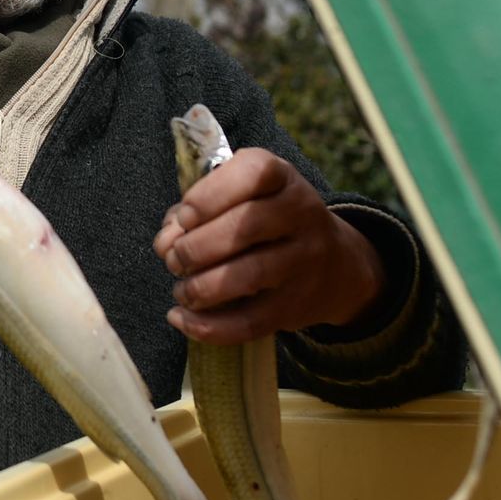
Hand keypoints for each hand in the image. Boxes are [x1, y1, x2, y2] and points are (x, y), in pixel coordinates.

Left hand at [151, 148, 382, 344]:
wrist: (333, 264)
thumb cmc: (266, 222)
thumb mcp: (239, 199)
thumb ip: (196, 213)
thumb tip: (166, 244)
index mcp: (282, 177)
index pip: (253, 173)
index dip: (210, 195)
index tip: (184, 217)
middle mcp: (301, 212)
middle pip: (247, 226)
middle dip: (196, 247)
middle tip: (175, 260)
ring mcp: (304, 260)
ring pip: (250, 275)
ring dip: (201, 287)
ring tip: (182, 291)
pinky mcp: (298, 305)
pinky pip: (252, 321)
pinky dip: (210, 326)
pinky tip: (182, 319)